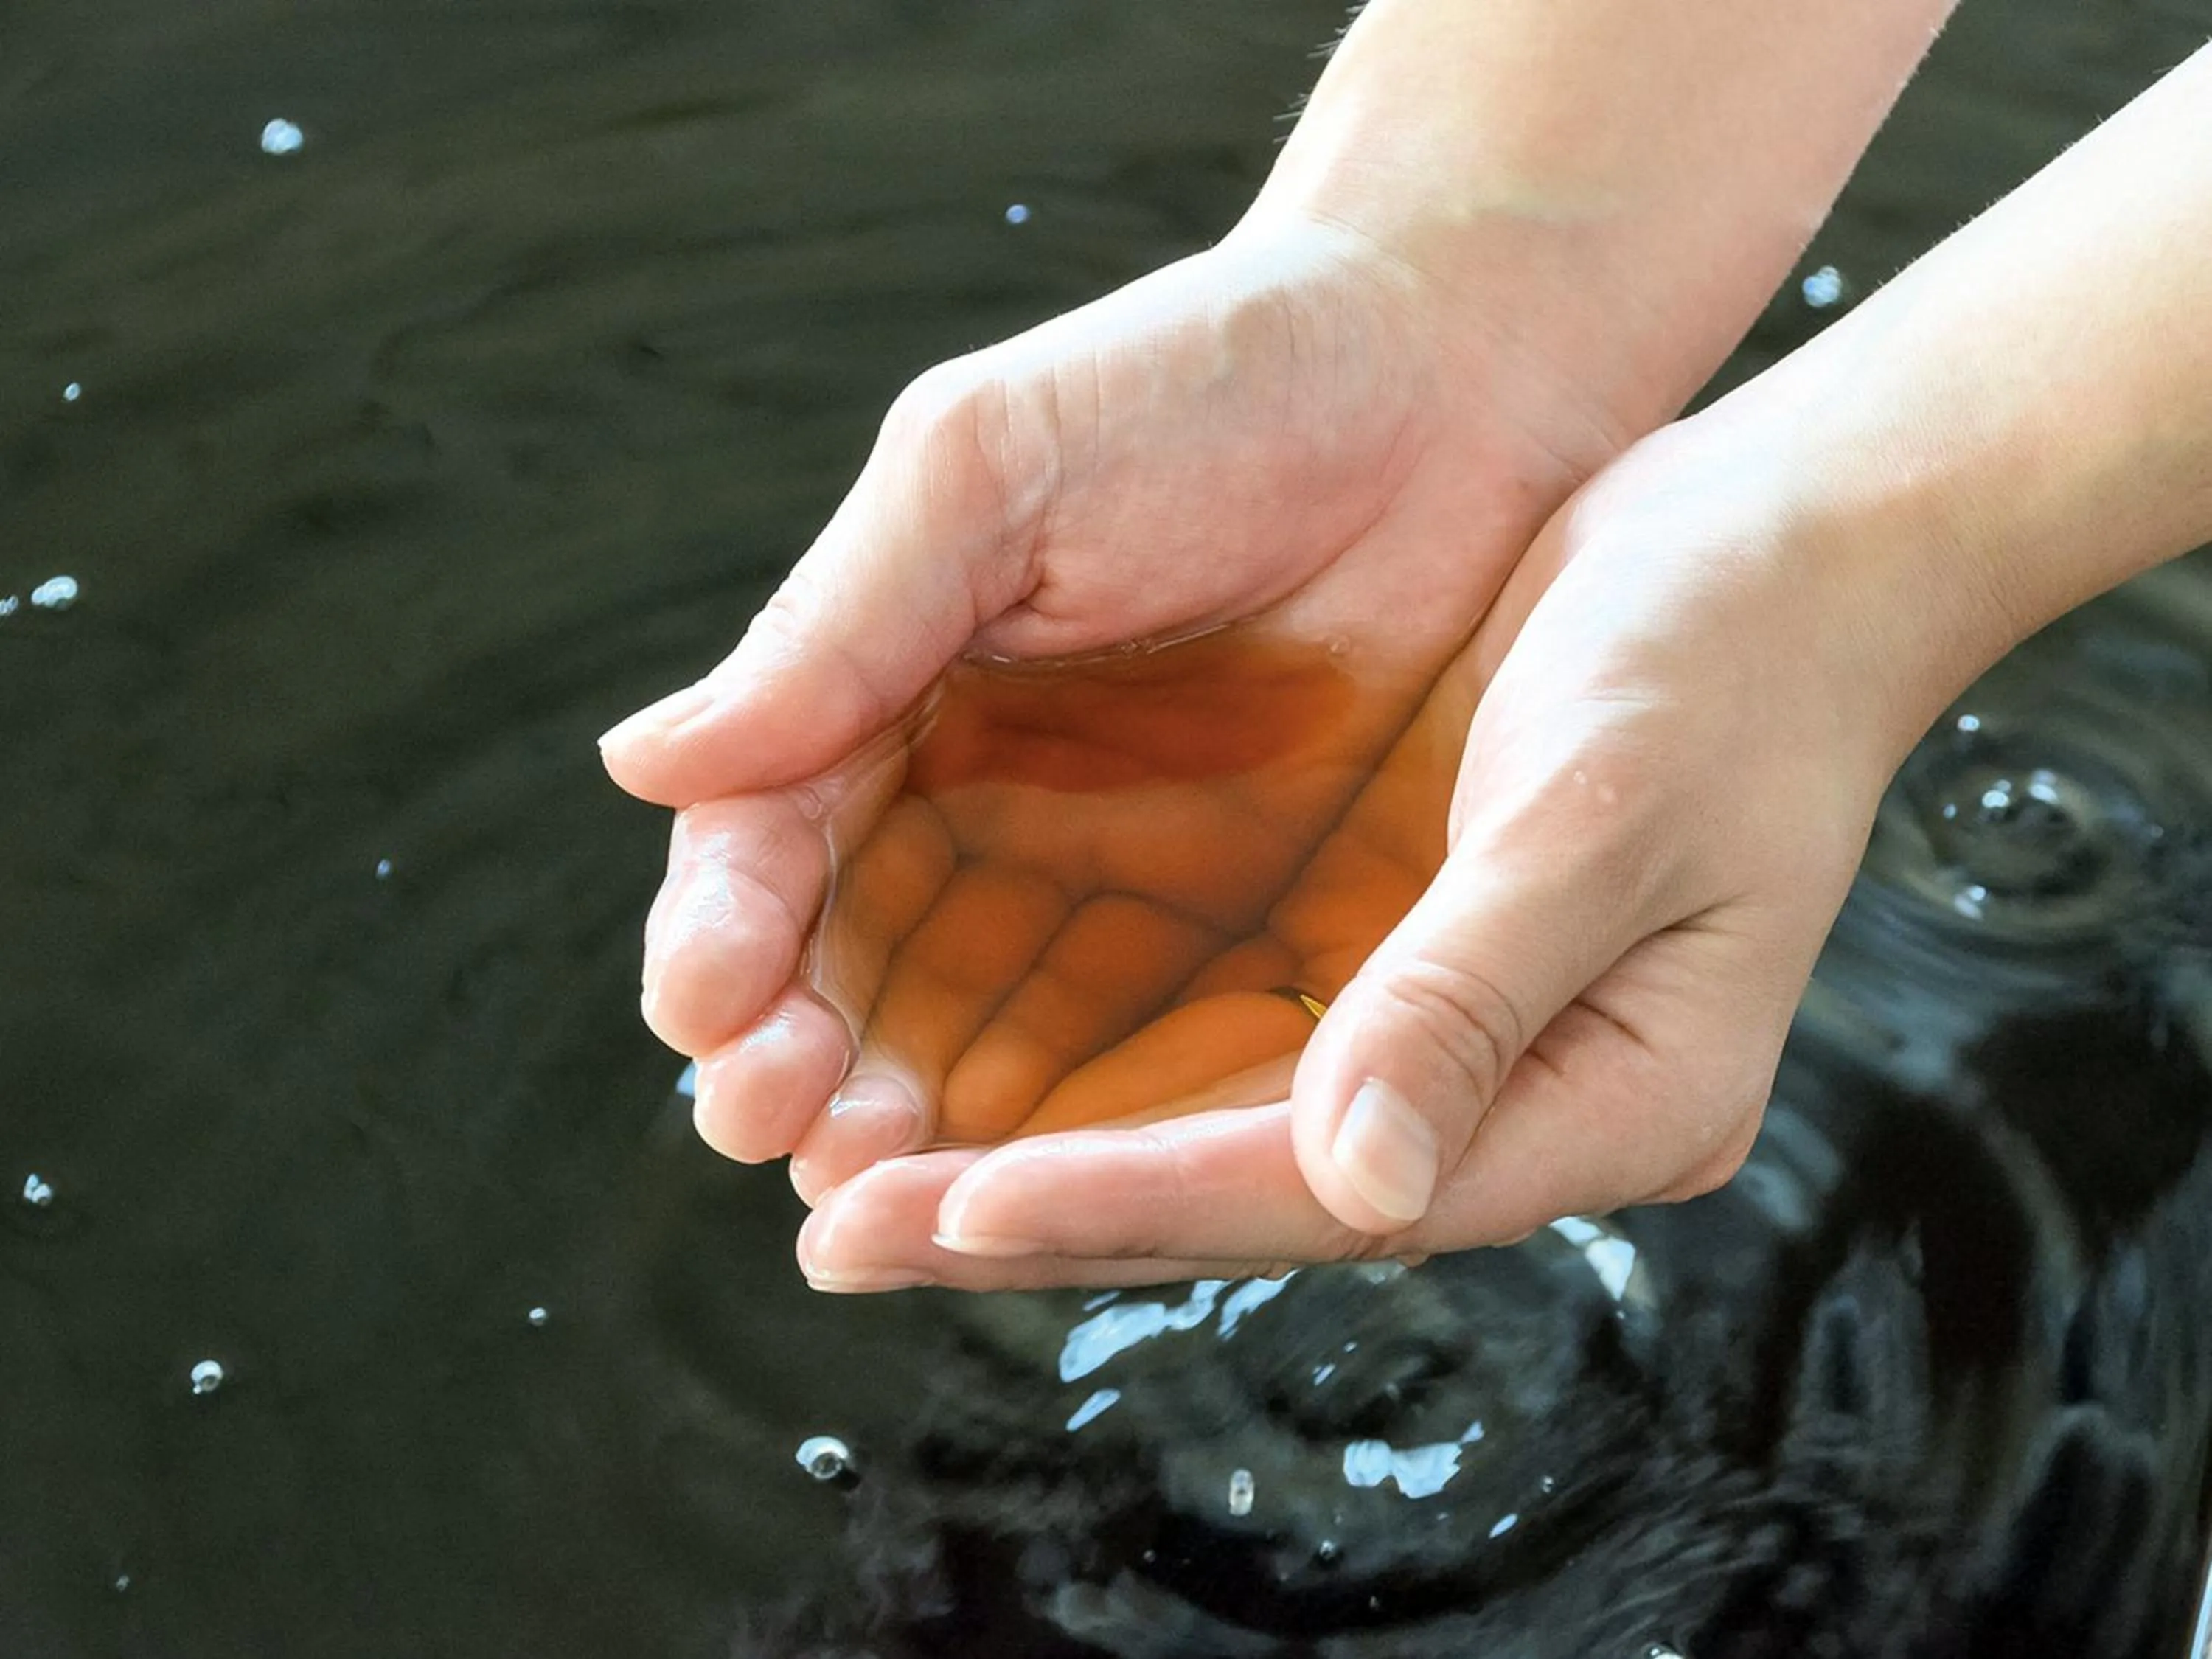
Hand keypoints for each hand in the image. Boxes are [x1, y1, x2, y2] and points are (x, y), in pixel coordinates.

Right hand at [601, 213, 1638, 1199]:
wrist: (1462, 379)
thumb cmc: (1212, 383)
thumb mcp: (995, 473)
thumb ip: (838, 628)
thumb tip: (640, 767)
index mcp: (896, 692)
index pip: (776, 844)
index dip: (733, 933)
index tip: (708, 1009)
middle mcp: (989, 806)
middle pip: (861, 974)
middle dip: (806, 1063)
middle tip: (780, 1131)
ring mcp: (1117, 878)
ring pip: (984, 1039)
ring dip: (921, 1128)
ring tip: (878, 1190)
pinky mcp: (1250, 930)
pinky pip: (1147, 1052)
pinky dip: (1083, 1124)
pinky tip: (1038, 1182)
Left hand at [792, 416, 1920, 1288]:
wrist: (1778, 551)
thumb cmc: (1726, 654)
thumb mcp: (1602, 809)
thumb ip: (1467, 998)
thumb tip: (1350, 1182)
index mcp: (1611, 1099)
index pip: (1324, 1185)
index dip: (1132, 1198)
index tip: (949, 1211)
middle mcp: (1520, 1105)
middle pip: (1247, 1192)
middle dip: (1043, 1212)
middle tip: (840, 1233)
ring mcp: (1457, 1045)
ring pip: (1212, 1130)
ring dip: (1040, 1151)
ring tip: (858, 1178)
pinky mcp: (1400, 966)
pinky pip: (1223, 1042)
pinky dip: (1094, 1064)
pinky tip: (965, 1070)